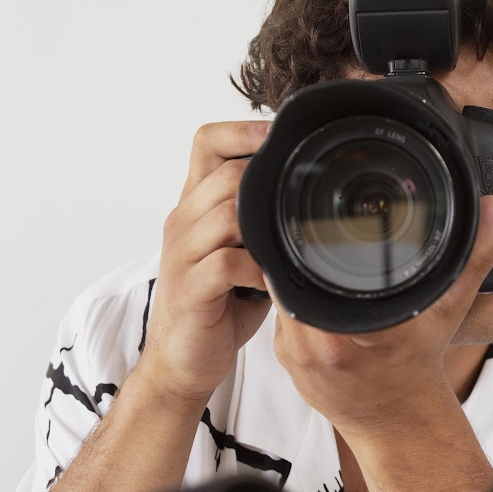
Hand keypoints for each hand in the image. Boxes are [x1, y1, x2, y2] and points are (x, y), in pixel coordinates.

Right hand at [140, 120, 273, 403]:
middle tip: (299, 204)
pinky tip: (271, 280)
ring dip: (265, 228)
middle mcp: (183, 221)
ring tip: (287, 246)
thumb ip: (260, 222)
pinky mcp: (188, 288)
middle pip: (225, 172)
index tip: (283, 138)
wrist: (182, 361)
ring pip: (226, 212)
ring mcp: (182, 253)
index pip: (208, 141)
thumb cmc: (217, 305)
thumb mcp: (240, 252)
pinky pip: (226, 262)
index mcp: (195, 206)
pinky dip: (258, 269)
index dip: (246, 130)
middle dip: (267, 184)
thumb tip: (311, 197)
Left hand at [271, 194, 492, 445]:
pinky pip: (283, 320)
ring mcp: (295, 355)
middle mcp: (314, 343)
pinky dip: (298, 308)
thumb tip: (489, 213)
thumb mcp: (449, 309)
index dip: (314, 243)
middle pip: (292, 276)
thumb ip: (472, 258)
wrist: (400, 422)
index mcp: (347, 329)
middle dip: (308, 259)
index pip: (309, 266)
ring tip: (324, 278)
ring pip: (283, 297)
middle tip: (328, 250)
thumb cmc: (420, 368)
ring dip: (299, 283)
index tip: (327, 232)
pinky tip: (320, 306)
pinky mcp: (286, 363)